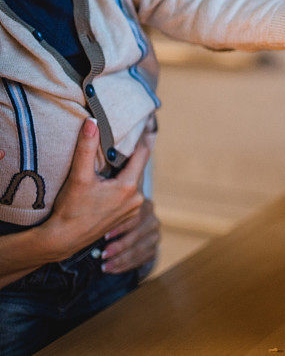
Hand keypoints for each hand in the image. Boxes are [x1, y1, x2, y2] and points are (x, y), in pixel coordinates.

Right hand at [41, 119, 147, 259]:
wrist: (64, 239)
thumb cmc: (71, 209)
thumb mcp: (79, 177)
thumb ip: (86, 148)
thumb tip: (92, 122)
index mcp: (129, 186)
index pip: (142, 154)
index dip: (142, 139)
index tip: (142, 126)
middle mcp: (137, 199)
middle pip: (138, 168)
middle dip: (131, 155)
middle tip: (126, 139)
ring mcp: (133, 210)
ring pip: (133, 181)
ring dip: (126, 171)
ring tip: (116, 159)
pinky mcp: (126, 217)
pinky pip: (130, 195)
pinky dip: (123, 185)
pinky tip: (110, 181)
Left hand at [102, 199, 159, 273]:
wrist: (130, 226)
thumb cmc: (115, 215)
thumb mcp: (115, 206)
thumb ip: (107, 206)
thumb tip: (90, 208)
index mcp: (145, 206)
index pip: (136, 216)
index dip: (121, 227)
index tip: (105, 236)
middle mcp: (153, 220)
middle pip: (138, 234)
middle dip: (119, 246)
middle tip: (103, 255)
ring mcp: (155, 236)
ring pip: (140, 249)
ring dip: (121, 259)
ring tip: (105, 266)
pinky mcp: (154, 249)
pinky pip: (142, 260)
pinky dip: (126, 266)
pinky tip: (113, 269)